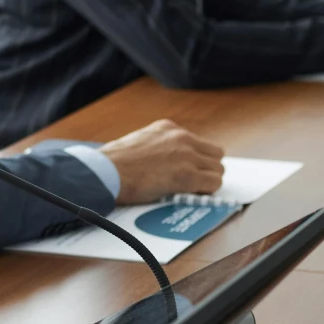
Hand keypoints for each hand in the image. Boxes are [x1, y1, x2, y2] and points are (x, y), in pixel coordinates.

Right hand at [96, 119, 224, 200]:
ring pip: (218, 169)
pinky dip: (207, 192)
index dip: (197, 160)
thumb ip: (158, 147)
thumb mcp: (139, 142)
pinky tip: (192, 196)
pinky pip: (214, 183)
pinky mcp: (188, 176)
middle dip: (207, 169)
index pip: (199, 143)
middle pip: (215, 154)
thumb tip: (167, 163)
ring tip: (192, 191)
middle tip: (195, 182)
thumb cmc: (114, 163)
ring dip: (208, 181)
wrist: (106, 172)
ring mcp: (186, 156)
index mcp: (168, 128)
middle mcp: (181, 138)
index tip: (191, 170)